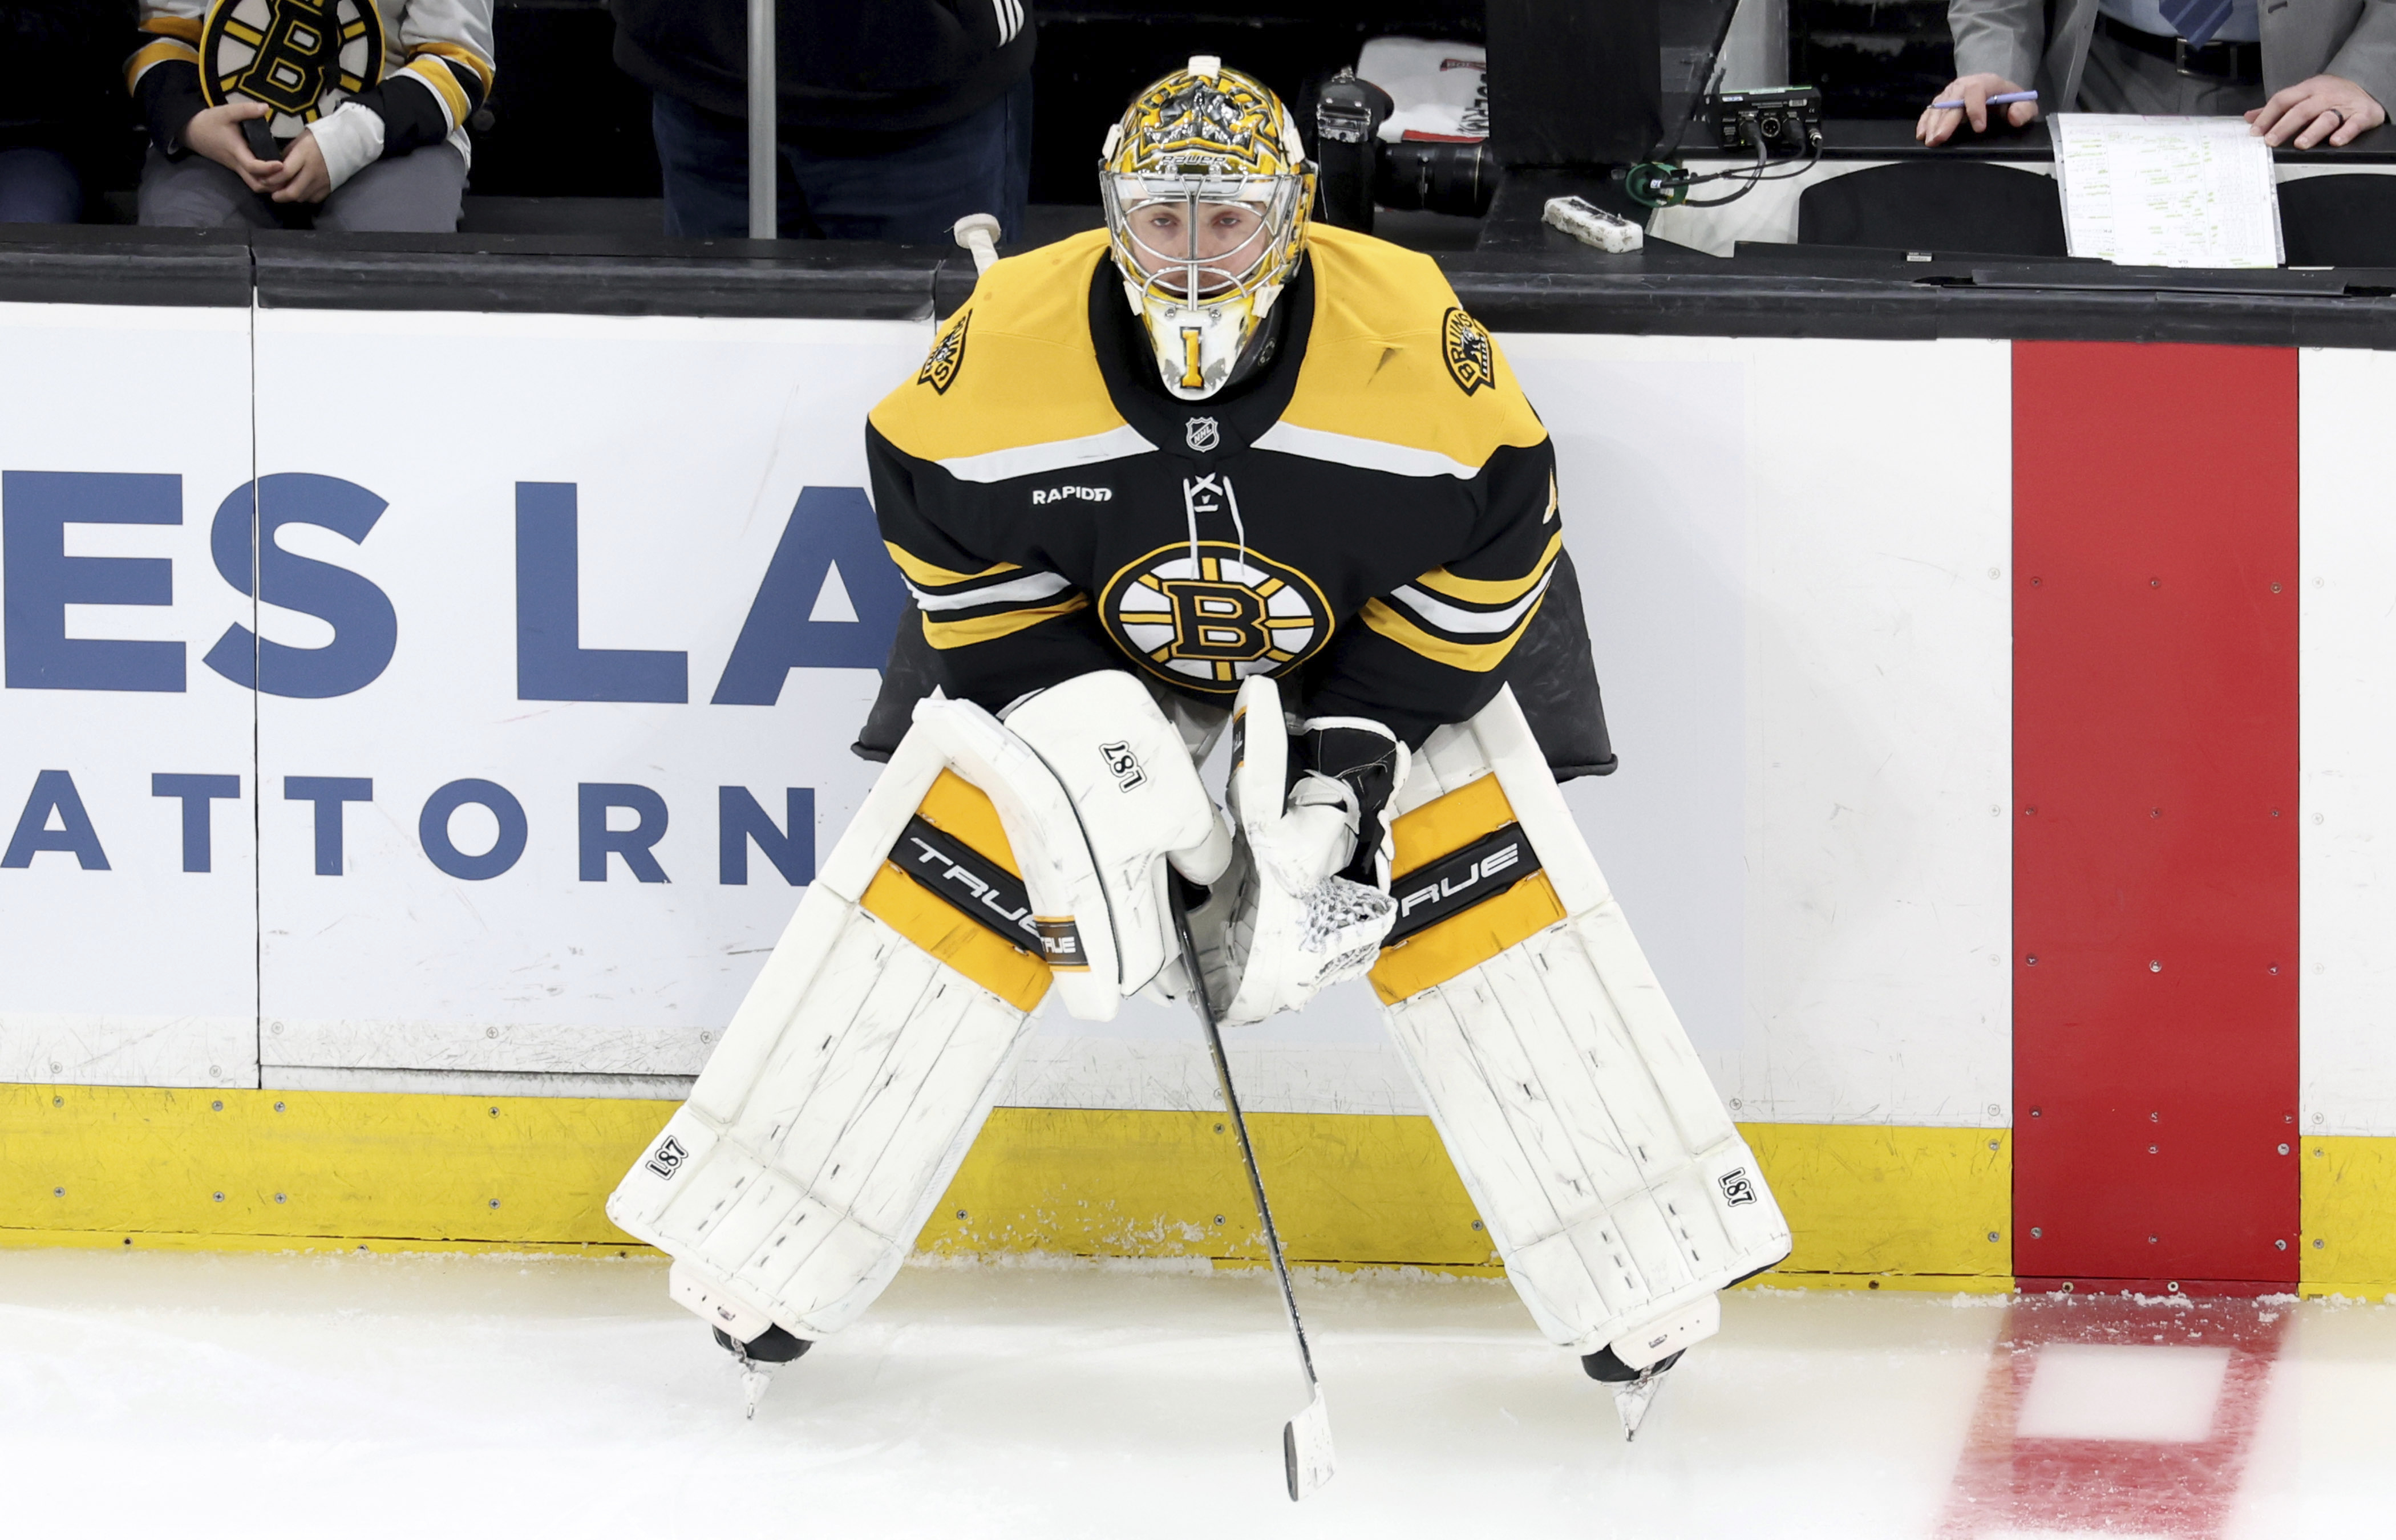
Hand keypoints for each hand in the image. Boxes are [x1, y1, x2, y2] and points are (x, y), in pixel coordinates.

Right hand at [180, 100, 282, 192]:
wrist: (191, 131)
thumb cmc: (209, 122)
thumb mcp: (226, 112)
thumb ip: (246, 110)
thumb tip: (266, 107)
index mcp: (236, 151)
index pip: (252, 167)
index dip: (268, 168)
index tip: (281, 164)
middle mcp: (237, 164)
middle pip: (256, 185)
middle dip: (273, 184)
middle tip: (290, 175)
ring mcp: (237, 168)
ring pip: (255, 185)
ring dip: (270, 185)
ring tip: (287, 176)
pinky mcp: (237, 168)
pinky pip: (253, 180)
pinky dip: (266, 181)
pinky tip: (278, 173)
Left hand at [262, 129, 331, 203]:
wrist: (345, 144)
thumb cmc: (318, 139)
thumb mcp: (298, 142)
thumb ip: (287, 156)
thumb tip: (274, 169)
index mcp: (303, 155)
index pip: (284, 173)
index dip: (271, 179)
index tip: (264, 181)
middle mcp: (312, 171)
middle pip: (293, 191)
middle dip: (279, 196)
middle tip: (273, 194)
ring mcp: (322, 182)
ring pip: (301, 197)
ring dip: (291, 196)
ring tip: (285, 192)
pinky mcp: (329, 188)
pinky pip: (313, 198)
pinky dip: (304, 197)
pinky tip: (301, 191)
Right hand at [1917, 74, 2038, 145]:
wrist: (1995, 91)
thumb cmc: (2009, 100)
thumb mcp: (2024, 103)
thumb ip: (2024, 109)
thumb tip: (2014, 117)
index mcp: (1986, 82)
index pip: (1977, 91)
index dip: (1976, 109)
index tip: (1979, 129)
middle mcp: (1965, 85)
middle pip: (1953, 100)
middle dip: (1946, 121)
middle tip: (1940, 138)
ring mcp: (1951, 93)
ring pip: (1939, 106)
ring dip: (1932, 124)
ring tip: (1930, 141)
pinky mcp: (1942, 101)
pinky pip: (1930, 110)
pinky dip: (1924, 122)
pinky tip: (1921, 134)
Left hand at [2248, 74, 2387, 147]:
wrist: (2367, 84)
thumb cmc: (2330, 94)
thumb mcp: (2304, 95)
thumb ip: (2278, 108)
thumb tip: (2250, 118)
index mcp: (2308, 90)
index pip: (2283, 100)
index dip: (2267, 116)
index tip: (2255, 132)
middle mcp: (2325, 96)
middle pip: (2302, 110)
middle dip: (2284, 126)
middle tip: (2271, 140)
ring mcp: (2344, 105)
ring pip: (2327, 117)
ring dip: (2313, 131)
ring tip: (2300, 144)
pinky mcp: (2363, 114)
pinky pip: (2354, 123)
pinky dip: (2346, 132)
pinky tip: (2335, 141)